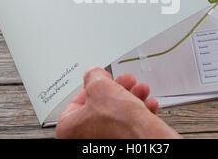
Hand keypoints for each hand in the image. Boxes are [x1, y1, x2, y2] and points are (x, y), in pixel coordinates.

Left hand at [56, 67, 180, 138]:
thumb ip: (93, 75)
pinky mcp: (123, 143)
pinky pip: (129, 126)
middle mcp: (85, 139)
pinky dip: (139, 113)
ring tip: (140, 90)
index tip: (102, 80)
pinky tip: (147, 104)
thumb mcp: (100, 85)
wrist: (146, 139)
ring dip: (132, 98)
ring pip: (117, 115)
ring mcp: (104, 143)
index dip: (92, 87)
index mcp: (70, 129)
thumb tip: (94, 75)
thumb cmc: (119, 122)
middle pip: (100, 107)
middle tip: (125, 82)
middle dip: (117, 90)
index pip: (76, 102)